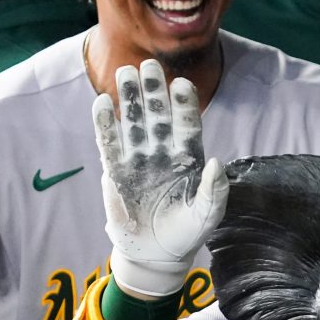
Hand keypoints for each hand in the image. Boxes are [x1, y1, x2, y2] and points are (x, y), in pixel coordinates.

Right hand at [94, 60, 227, 297]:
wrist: (155, 254)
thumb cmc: (187, 233)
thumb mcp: (206, 215)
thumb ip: (214, 191)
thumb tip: (217, 162)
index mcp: (188, 159)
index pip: (187, 124)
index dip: (184, 105)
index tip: (181, 84)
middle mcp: (163, 153)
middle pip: (158, 115)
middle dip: (154, 91)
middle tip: (149, 65)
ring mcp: (139, 160)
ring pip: (133, 123)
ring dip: (130, 99)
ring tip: (125, 73)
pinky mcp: (116, 172)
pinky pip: (109, 143)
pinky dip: (105, 124)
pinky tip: (102, 102)